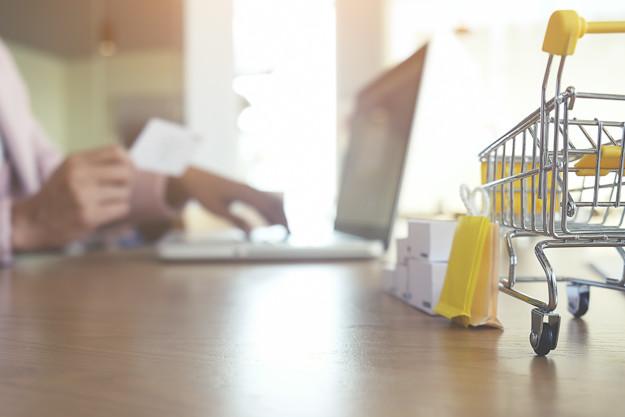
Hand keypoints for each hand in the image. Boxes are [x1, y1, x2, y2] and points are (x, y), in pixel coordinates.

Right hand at [11, 145, 132, 249]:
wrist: (34, 221)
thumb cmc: (59, 194)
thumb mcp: (69, 170)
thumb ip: (94, 163)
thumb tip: (129, 161)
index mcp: (75, 161)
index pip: (116, 152)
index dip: (128, 162)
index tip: (128, 171)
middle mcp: (78, 176)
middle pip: (125, 172)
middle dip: (129, 182)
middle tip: (122, 189)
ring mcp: (83, 196)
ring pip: (125, 193)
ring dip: (122, 199)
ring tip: (108, 202)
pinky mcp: (88, 216)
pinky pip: (121, 209)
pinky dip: (119, 211)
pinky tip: (106, 212)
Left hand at [168, 167, 288, 233]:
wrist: (193, 178)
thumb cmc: (203, 192)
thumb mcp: (217, 210)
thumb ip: (236, 221)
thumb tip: (252, 233)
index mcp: (244, 193)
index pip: (269, 206)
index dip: (280, 219)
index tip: (286, 231)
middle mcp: (249, 190)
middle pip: (272, 204)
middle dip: (282, 218)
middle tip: (289, 234)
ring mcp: (247, 190)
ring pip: (268, 202)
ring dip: (276, 215)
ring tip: (283, 230)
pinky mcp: (243, 192)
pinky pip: (261, 203)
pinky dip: (268, 213)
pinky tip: (269, 223)